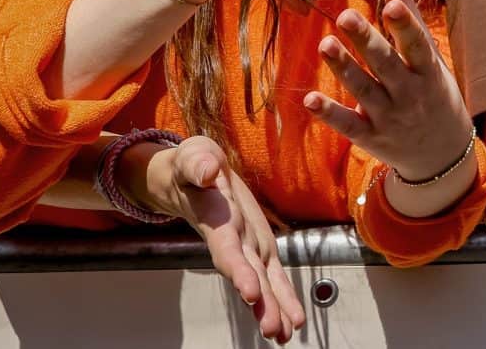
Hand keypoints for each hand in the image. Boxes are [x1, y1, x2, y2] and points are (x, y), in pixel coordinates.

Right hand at [140, 136, 304, 344]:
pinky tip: (293, 322)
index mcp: (216, 218)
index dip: (238, 270)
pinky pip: (272, 275)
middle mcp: (232, 239)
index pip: (227, 248)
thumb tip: (207, 171)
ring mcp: (245, 246)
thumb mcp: (192, 155)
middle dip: (260, 301)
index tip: (251, 292)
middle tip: (271, 328)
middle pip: (246, 273)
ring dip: (272, 307)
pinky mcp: (258, 246)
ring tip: (284, 334)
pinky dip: (283, 298)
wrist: (192, 176)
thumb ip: (196, 164)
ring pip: (261, 280)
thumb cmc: (192, 166)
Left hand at [303, 0, 473, 187]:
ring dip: (344, 68)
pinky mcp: (371, 138)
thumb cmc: (435, 93)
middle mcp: (410, 94)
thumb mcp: (431, 58)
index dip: (406, 25)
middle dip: (367, 41)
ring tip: (325, 44)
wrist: (442, 156)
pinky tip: (309, 98)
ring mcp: (389, 118)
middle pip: (386, 64)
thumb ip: (409, 16)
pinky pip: (348, 125)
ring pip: (364, 91)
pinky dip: (329, 113)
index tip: (392, 4)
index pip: (417, 45)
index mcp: (428, 71)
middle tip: (346, 16)